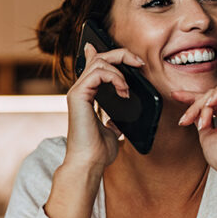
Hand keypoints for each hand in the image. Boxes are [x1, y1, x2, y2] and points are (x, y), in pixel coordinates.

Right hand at [64, 42, 145, 170]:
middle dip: (121, 55)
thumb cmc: (98, 152)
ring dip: (120, 69)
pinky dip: (115, 77)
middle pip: (99, 57)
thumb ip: (113, 122)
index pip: (93, 65)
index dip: (108, 54)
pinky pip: (98, 72)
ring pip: (99, 61)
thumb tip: (117, 121)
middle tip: (139, 63)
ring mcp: (77, 92)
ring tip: (128, 88)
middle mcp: (80, 91)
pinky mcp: (78, 95)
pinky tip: (123, 90)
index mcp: (87, 96)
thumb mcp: (112, 132)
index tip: (131, 60)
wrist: (89, 163)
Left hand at [173, 80, 216, 179]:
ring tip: (200, 118)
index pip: (214, 102)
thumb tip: (193, 107)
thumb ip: (201, 117)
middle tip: (186, 118)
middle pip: (216, 95)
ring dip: (205, 101)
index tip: (175, 95)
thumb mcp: (206, 133)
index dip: (194, 97)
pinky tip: (210, 105)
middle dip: (196, 103)